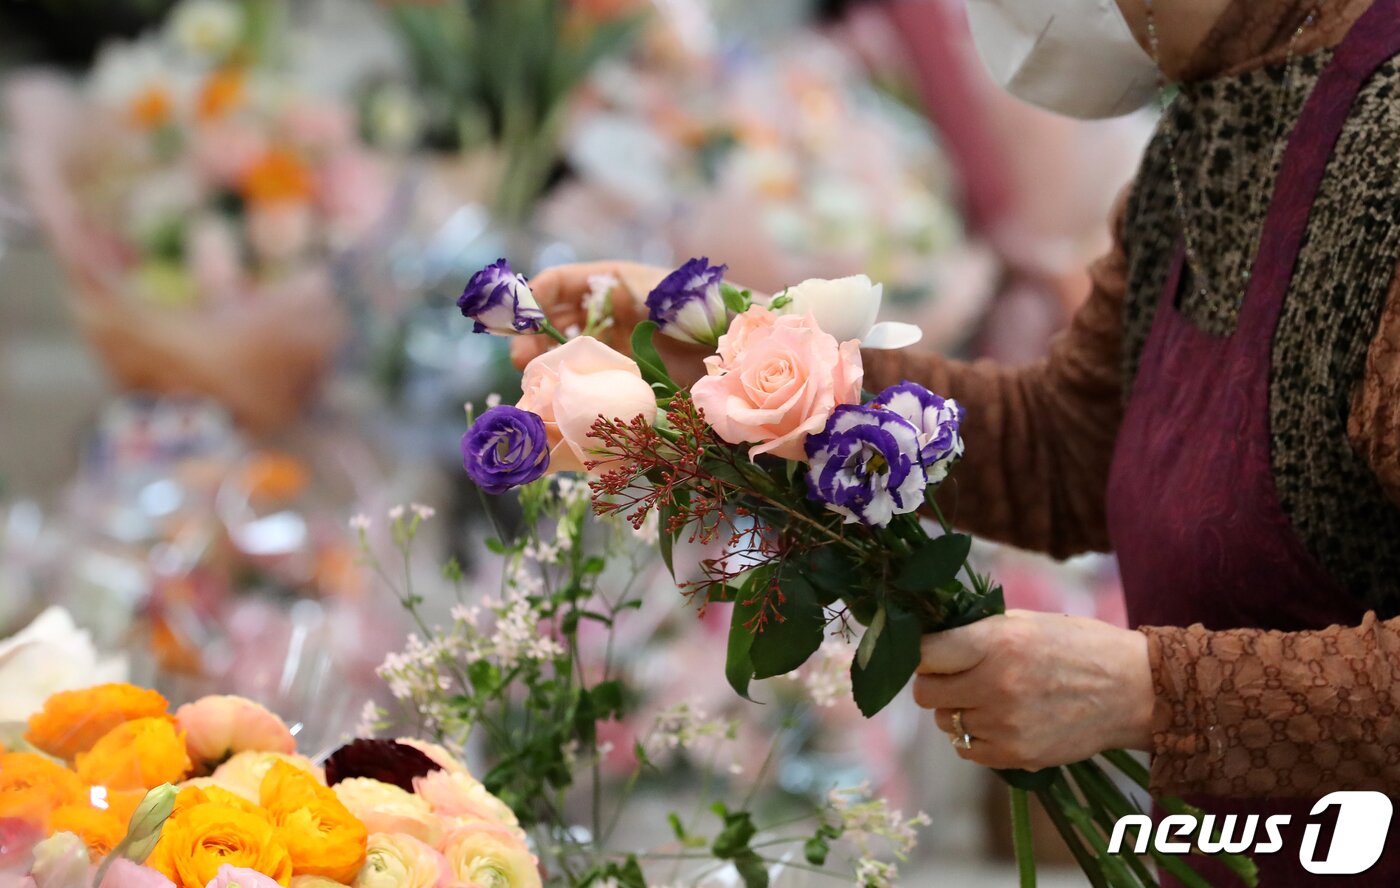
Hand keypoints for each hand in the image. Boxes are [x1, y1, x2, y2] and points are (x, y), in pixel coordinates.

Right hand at [511, 261, 715, 385]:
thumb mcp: (659, 292)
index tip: (519, 322)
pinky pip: (587, 378)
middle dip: (532, 338)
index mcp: (611, 281)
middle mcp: (607, 310)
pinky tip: (560, 400)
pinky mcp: (623, 373)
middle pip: (552, 320)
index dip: (532, 299)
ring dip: (545, 366)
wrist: (739, 346)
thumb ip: (618, 293)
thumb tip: (559, 301)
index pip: (557, 283)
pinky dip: (570, 388)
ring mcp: (614, 342)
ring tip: (537, 385)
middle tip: (525, 364)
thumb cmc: (704, 308)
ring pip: (564, 352)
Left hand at [912, 610, 1153, 770]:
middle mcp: (995, 684)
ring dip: (956, 710)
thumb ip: (977, 631)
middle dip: (933, 683)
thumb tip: (931, 636)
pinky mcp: (1017, 755)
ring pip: (945, 723)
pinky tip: (997, 720)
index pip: (924, 654)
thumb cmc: (1078, 646)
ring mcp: (1005, 724)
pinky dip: (974, 737)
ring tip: (985, 696)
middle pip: (925, 693)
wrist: (1132, 690)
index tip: (931, 651)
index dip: (922, 652)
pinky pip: (967, 750)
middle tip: (953, 676)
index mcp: (995, 643)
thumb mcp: (1026, 622)